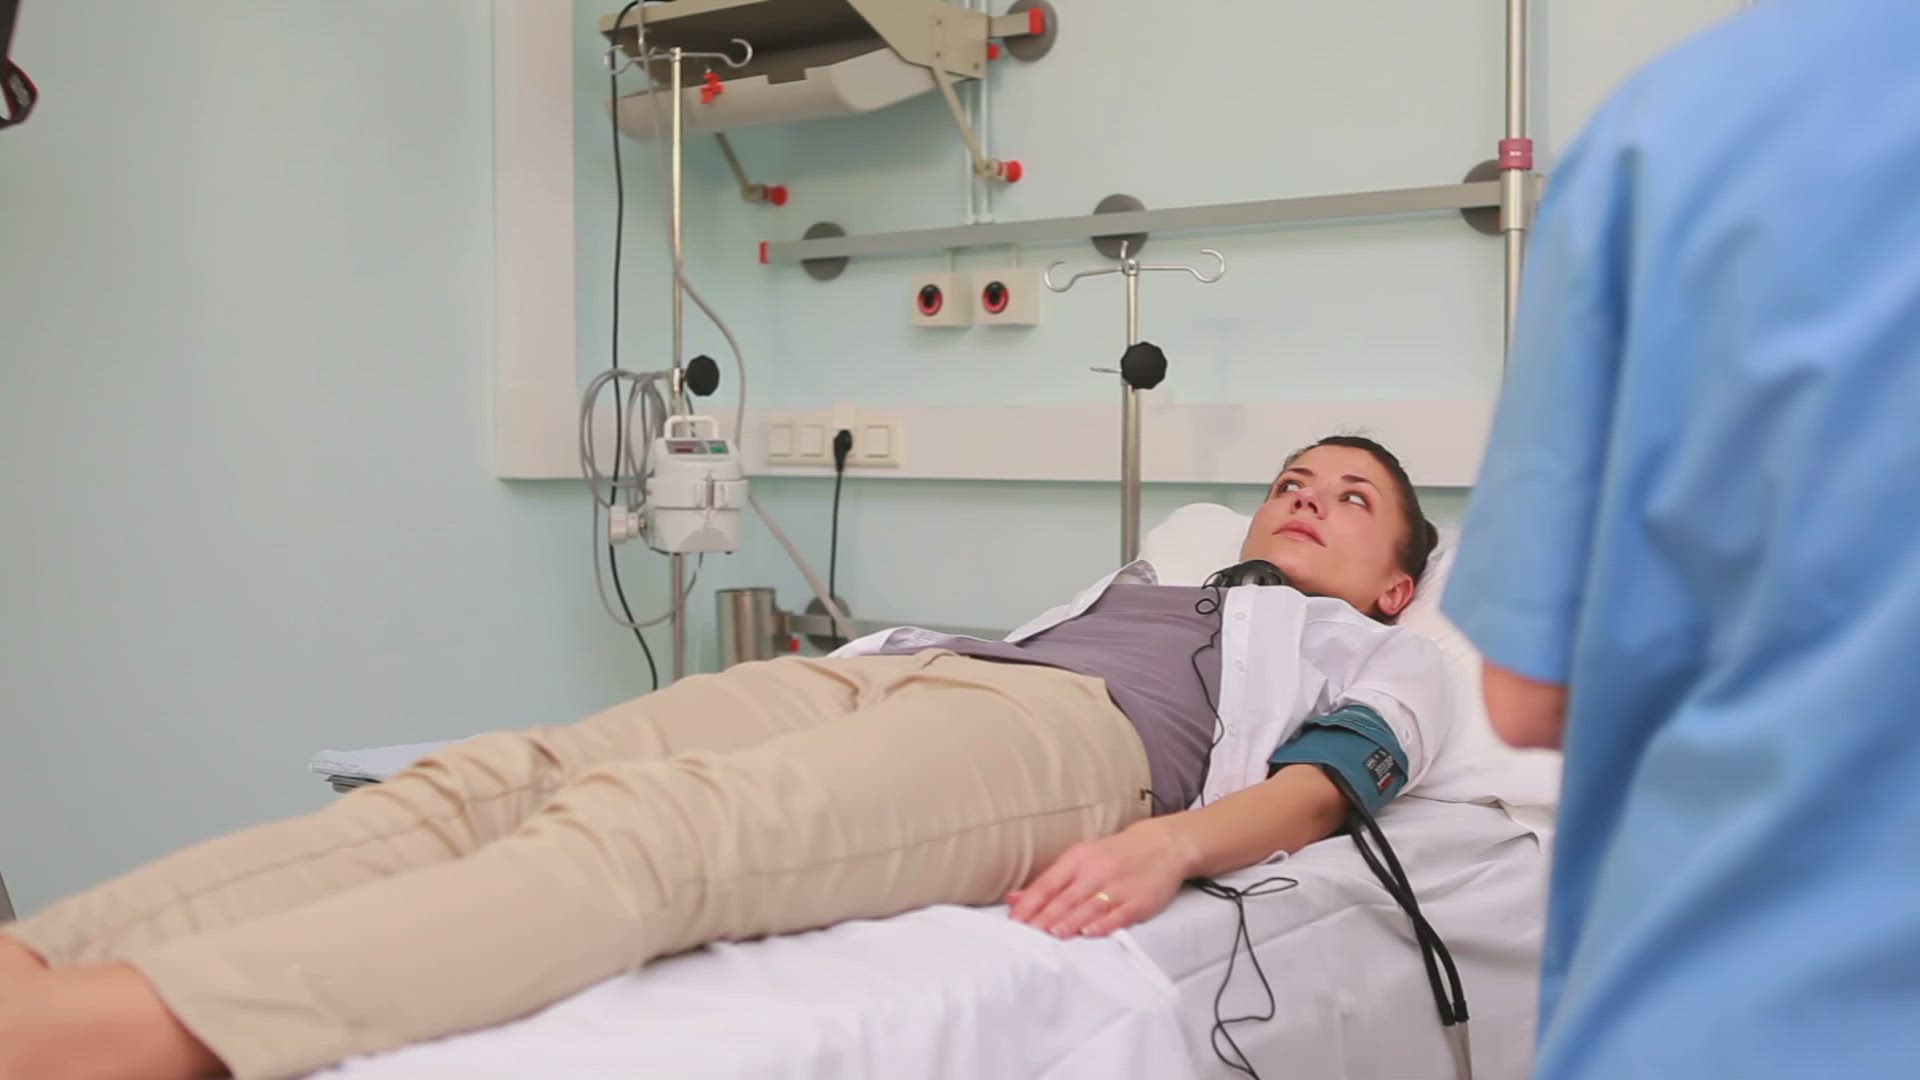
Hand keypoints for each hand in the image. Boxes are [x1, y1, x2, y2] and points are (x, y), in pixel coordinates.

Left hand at [1007, 820, 1194, 938]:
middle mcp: (1097, 871)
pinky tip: (1090, 932)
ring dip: (1071, 920)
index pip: (1049, 883)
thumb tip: (1014, 898)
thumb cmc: (1114, 855)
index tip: (1014, 920)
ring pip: (1091, 905)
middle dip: (1046, 915)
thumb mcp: (1081, 859)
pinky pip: (1120, 913)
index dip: (1031, 902)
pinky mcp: (1139, 901)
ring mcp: (1119, 886)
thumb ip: (1050, 881)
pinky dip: (1104, 923)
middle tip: (1027, 933)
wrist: (1163, 845)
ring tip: (1052, 933)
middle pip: (1067, 897)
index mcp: (1079, 858)